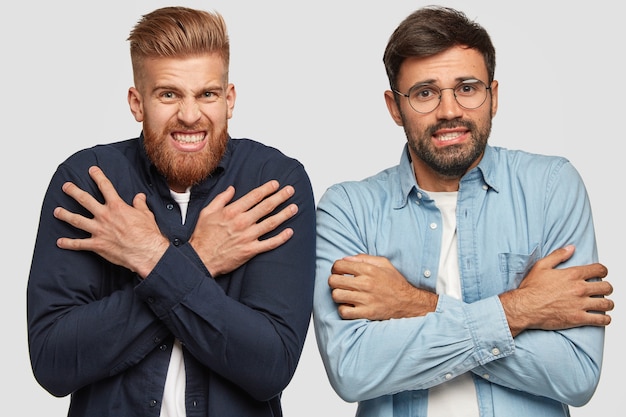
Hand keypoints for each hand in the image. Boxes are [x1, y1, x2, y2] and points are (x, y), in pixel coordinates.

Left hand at [54, 166, 169, 277]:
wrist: (146, 251)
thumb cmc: (147, 234)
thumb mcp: (146, 214)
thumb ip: (140, 204)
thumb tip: (139, 197)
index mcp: (117, 207)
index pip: (105, 187)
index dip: (98, 176)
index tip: (92, 170)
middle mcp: (105, 216)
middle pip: (84, 200)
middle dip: (73, 191)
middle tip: (66, 187)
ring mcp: (98, 230)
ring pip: (76, 220)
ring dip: (65, 215)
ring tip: (57, 211)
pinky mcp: (97, 244)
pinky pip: (79, 244)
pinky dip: (68, 243)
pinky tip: (60, 242)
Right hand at [189, 180, 297, 276]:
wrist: (200, 258)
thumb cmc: (202, 236)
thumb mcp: (207, 212)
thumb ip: (221, 199)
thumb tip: (232, 189)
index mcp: (232, 211)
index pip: (254, 196)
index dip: (267, 189)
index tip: (277, 184)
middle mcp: (242, 222)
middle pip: (266, 206)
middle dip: (280, 197)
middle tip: (291, 191)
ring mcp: (248, 237)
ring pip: (271, 223)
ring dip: (285, 214)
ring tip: (295, 208)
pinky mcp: (250, 250)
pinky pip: (269, 243)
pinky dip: (281, 238)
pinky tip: (290, 232)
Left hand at [329, 254, 437, 319]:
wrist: (409, 302)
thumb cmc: (395, 282)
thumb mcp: (384, 263)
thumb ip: (364, 258)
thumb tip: (345, 258)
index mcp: (368, 269)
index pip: (339, 265)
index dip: (336, 268)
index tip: (339, 272)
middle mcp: (365, 283)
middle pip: (333, 281)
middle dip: (334, 281)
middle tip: (340, 284)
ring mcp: (365, 299)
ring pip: (336, 296)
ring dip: (338, 295)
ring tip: (344, 295)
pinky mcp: (366, 313)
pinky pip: (343, 311)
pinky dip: (343, 309)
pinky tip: (349, 306)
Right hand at [499, 245, 613, 336]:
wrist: (525, 307)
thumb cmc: (531, 288)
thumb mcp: (541, 266)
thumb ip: (558, 255)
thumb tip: (571, 248)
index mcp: (572, 274)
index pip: (599, 270)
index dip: (603, 271)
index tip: (601, 274)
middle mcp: (580, 289)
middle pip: (607, 287)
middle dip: (607, 288)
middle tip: (603, 290)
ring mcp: (580, 304)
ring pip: (607, 304)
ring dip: (608, 304)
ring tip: (604, 304)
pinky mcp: (579, 318)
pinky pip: (601, 319)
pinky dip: (605, 319)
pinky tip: (602, 318)